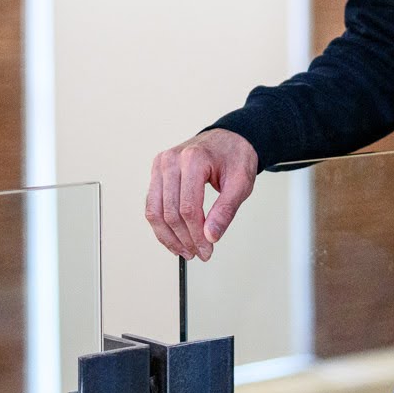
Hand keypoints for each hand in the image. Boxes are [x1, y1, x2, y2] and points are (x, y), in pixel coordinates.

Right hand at [145, 129, 258, 261]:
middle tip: (199, 253)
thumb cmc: (235, 156)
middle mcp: (171, 160)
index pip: (188, 208)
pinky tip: (174, 239)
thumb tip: (211, 236)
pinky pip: (152, 204)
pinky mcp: (157, 172)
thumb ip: (226, 210)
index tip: (207, 249)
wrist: (229, 139)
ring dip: (168, 237)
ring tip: (184, 251)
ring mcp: (160, 165)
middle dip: (184, 239)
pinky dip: (161, 225)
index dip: (196, 235)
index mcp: (193, 159)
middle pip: (170, 212)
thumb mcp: (241, 183)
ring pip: (154, 211)